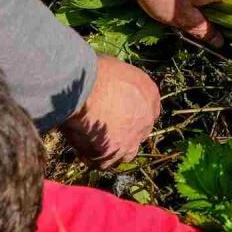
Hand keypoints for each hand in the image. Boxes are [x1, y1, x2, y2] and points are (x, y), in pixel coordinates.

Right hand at [59, 55, 160, 169]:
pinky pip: (104, 163)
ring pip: (125, 153)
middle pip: (138, 133)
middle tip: (104, 130)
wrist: (83, 89)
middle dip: (124, 134)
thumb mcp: (116, 67)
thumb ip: (121, 82)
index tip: (117, 114)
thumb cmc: (95, 71)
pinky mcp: (111, 155)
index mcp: (151, 95)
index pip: (148, 110)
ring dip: (113, 151)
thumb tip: (111, 84)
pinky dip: (94, 158)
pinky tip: (81, 150)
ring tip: (94, 143)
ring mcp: (131, 140)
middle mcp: (146, 120)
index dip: (132, 114)